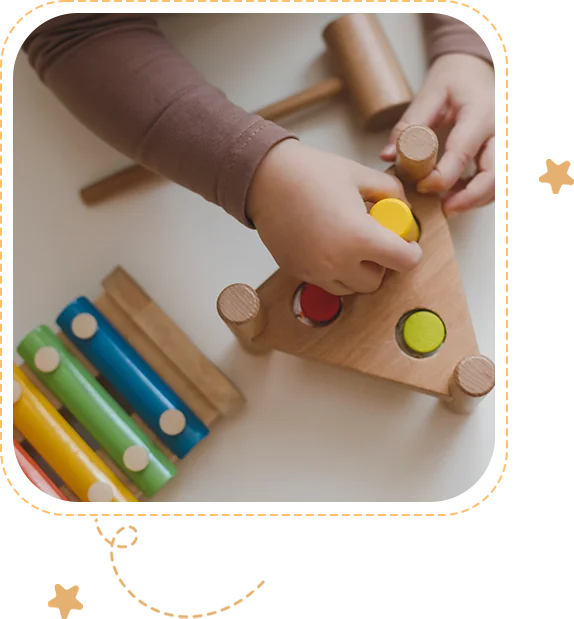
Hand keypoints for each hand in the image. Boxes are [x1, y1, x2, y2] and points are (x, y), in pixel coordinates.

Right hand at [246, 139, 421, 295]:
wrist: (266, 179)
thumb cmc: (311, 173)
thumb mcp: (360, 175)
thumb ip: (391, 193)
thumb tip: (404, 210)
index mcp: (359, 237)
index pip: (403, 262)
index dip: (410, 252)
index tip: (407, 244)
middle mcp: (338, 262)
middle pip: (375, 282)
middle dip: (382, 265)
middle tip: (376, 244)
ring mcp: (315, 271)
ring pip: (350, 288)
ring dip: (357, 272)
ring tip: (350, 246)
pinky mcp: (298, 272)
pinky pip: (326, 282)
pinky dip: (334, 270)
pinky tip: (328, 245)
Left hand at [380, 53, 494, 216]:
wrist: (477, 70)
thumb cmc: (455, 81)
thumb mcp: (429, 94)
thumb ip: (409, 125)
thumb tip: (388, 155)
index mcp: (480, 113)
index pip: (463, 152)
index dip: (442, 176)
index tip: (422, 186)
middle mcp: (502, 130)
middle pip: (494, 175)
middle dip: (469, 198)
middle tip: (444, 209)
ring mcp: (508, 143)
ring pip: (500, 183)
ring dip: (475, 199)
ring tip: (448, 204)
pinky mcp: (505, 154)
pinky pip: (498, 182)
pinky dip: (479, 194)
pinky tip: (458, 195)